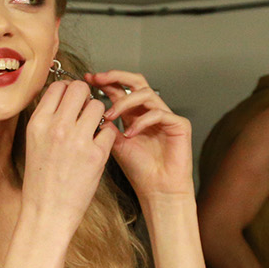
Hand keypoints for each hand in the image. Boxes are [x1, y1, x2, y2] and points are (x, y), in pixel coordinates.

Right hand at [23, 80, 117, 236]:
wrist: (47, 212)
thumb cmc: (40, 181)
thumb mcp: (33, 143)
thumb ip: (47, 119)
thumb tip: (62, 98)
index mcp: (38, 123)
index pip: (57, 86)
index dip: (67, 89)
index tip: (71, 99)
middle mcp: (57, 127)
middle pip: (80, 88)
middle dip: (85, 96)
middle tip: (85, 109)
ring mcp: (78, 140)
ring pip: (98, 105)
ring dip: (98, 114)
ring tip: (92, 128)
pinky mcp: (96, 154)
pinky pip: (109, 129)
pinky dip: (106, 134)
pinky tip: (98, 144)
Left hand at [85, 70, 193, 198]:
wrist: (157, 190)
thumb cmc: (140, 171)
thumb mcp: (115, 144)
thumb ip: (106, 126)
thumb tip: (90, 108)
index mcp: (134, 114)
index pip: (121, 89)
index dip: (105, 82)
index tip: (88, 79)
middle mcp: (150, 112)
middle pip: (136, 82)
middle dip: (116, 77)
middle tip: (99, 79)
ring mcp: (166, 116)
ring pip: (146, 94)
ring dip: (124, 103)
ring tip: (110, 116)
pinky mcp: (179, 124)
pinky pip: (159, 113)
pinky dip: (141, 121)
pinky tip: (130, 133)